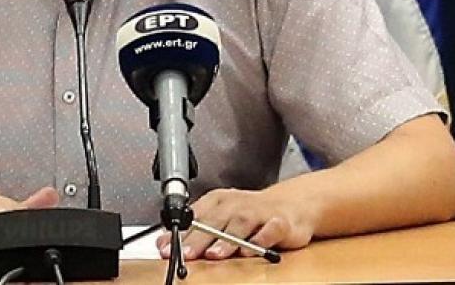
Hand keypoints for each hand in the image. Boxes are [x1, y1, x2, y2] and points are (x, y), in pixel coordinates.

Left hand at [156, 188, 317, 260]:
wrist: (292, 204)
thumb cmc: (250, 214)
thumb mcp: (219, 218)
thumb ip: (192, 232)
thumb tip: (161, 245)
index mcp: (219, 201)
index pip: (195, 216)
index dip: (180, 234)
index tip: (166, 249)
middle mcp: (237, 204)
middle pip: (216, 220)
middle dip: (199, 238)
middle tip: (187, 254)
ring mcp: (260, 212)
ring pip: (241, 224)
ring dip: (227, 239)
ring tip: (215, 254)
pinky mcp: (281, 222)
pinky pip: (272, 229)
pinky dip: (262, 238)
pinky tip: (252, 248)